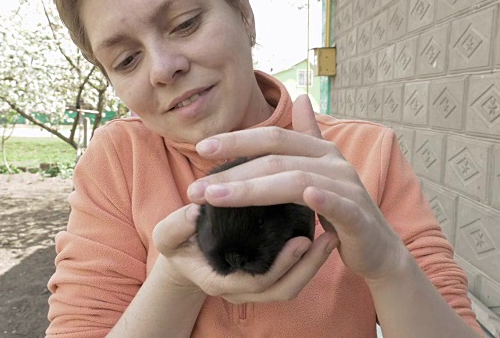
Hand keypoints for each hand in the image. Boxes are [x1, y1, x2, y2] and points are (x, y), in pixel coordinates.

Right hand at [152, 203, 337, 303]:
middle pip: (283, 289)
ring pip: (292, 283)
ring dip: (314, 263)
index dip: (282, 265)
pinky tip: (322, 231)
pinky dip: (309, 257)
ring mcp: (256, 282)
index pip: (258, 282)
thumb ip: (175, 227)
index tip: (302, 240)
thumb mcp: (168, 236)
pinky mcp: (267, 269)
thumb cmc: (179, 243)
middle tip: (327, 239)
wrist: (184, 252)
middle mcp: (242, 287)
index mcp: (220, 280)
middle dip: (308, 267)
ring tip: (331, 236)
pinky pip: (293, 272)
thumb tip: (194, 210)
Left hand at [187, 95, 403, 280]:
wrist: (377, 246)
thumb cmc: (341, 209)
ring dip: (253, 190)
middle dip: (233, 172)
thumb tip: (301, 98)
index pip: (274, 138)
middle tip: (196, 188)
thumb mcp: (321, 171)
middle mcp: (334, 162)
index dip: (238, 140)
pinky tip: (304, 196)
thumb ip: (307, 138)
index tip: (202, 148)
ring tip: (216, 200)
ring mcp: (348, 187)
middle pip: (277, 159)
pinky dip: (321, 198)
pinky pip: (338, 204)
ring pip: (296, 181)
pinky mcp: (358, 215)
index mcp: (320, 151)